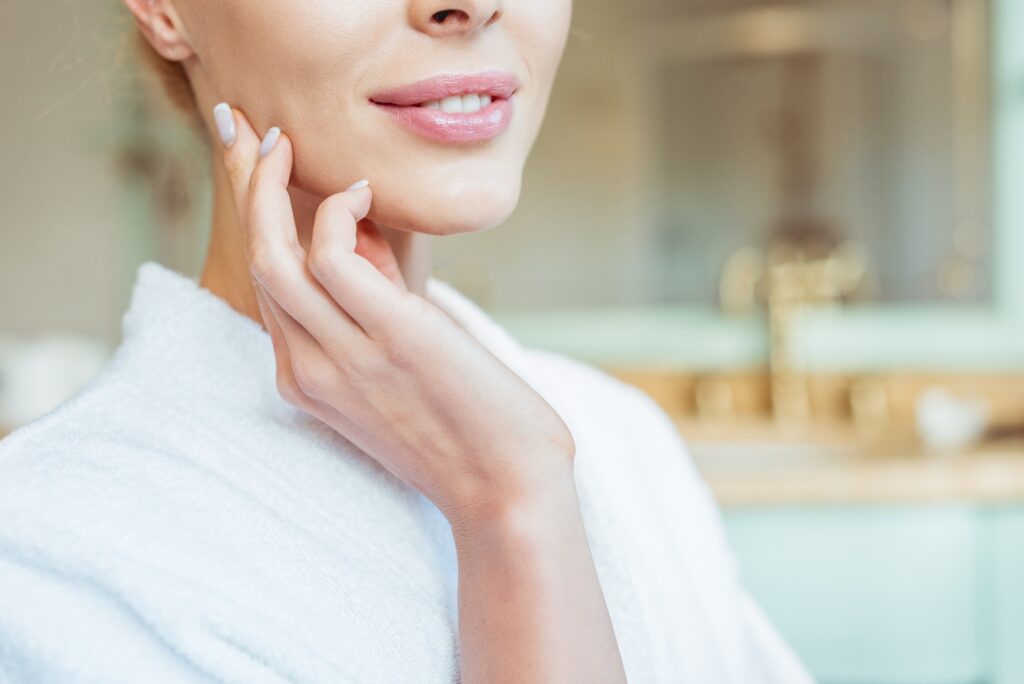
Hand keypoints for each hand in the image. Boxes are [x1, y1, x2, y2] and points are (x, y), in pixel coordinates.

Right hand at [214, 105, 576, 525]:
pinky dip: (334, 213)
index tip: (259, 171)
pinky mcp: (388, 339)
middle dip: (246, 191)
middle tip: (256, 134)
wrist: (507, 490)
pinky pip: (330, 260)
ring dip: (270, 188)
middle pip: (256, 263)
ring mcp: (343, 357)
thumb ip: (372, 309)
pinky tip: (364, 192)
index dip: (255, 223)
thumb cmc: (465, 431)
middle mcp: (310, 370)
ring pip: (274, 257)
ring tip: (290, 144)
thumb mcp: (398, 370)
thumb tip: (358, 239)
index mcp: (309, 380)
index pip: (266, 288)